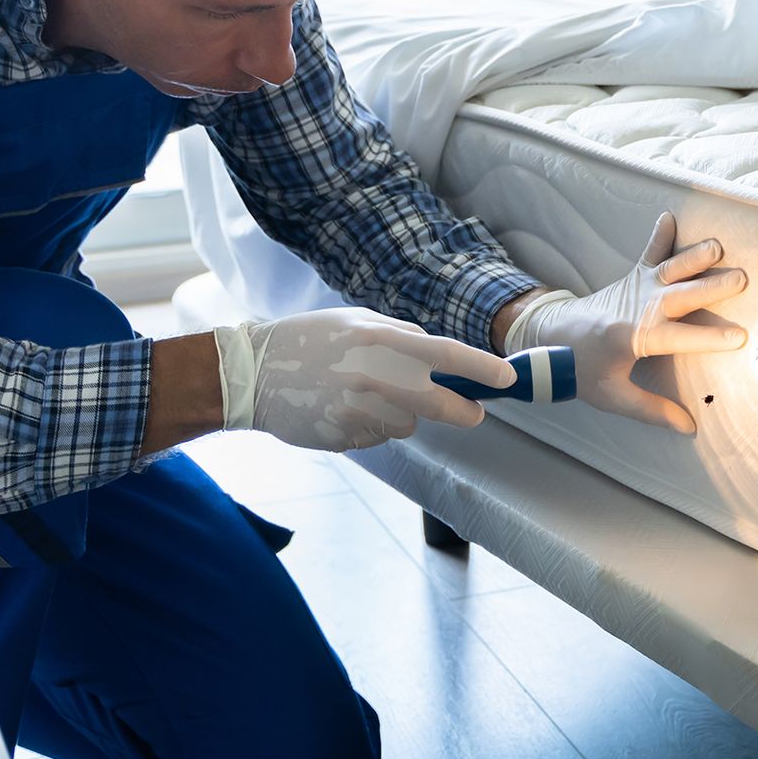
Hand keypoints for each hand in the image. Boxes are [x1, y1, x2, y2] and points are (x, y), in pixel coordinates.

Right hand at [214, 307, 516, 451]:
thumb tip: (436, 353)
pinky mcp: (344, 437)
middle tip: (474, 413)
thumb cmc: (307, 340)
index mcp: (379, 340)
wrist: (250, 374)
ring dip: (399, 414)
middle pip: (438, 403)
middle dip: (463, 411)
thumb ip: (398, 336)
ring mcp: (358, 411)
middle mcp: (373, 377)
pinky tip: (342, 409)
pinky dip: (370, 426)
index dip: (480, 368)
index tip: (506, 378)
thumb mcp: (355, 321)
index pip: (444, 354)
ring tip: (362, 395)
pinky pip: (377, 436)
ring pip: (406, 423)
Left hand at [513, 213, 748, 433]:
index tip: (739, 338)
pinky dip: (659, 234)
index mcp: (636, 338)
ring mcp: (636, 287)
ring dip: (693, 256)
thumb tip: (689, 428)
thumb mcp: (613, 396)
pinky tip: (669, 215)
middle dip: (712, 287)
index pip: (681, 338)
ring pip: (670, 268)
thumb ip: (652, 411)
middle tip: (742, 279)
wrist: (551, 337)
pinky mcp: (632, 276)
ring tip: (718, 246)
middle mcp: (639, 307)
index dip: (710, 338)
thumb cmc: (583, 369)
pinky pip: (648, 252)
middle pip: (681, 295)